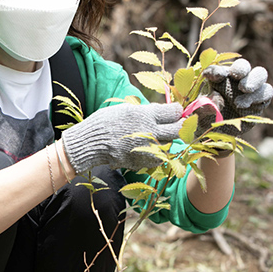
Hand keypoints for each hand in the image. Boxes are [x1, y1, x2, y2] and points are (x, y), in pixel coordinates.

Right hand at [61, 103, 184, 173]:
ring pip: (170, 144)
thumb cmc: (106, 122)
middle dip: (180, 125)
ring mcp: (148, 149)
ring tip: (155, 136)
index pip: (174, 112)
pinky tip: (148, 148)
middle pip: (178, 129)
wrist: (92, 143)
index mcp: (146, 116)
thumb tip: (163, 111)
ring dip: (166, 140)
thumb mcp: (126, 109)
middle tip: (177, 123)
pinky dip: (157, 153)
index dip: (177, 110)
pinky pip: (159, 157)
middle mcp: (150, 132)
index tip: (176, 111)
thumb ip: (147, 111)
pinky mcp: (144, 162)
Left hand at [201, 58, 272, 135]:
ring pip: (260, 74)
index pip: (217, 70)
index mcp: (217, 78)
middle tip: (236, 79)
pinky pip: (267, 92)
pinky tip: (246, 106)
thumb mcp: (201, 113)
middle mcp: (235, 80)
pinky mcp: (260, 100)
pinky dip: (259, 96)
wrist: (218, 133)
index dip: (214, 72)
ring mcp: (249, 89)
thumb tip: (217, 96)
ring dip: (253, 82)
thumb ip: (205, 105)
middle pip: (243, 65)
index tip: (208, 77)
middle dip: (241, 69)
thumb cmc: (206, 118)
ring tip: (239, 101)